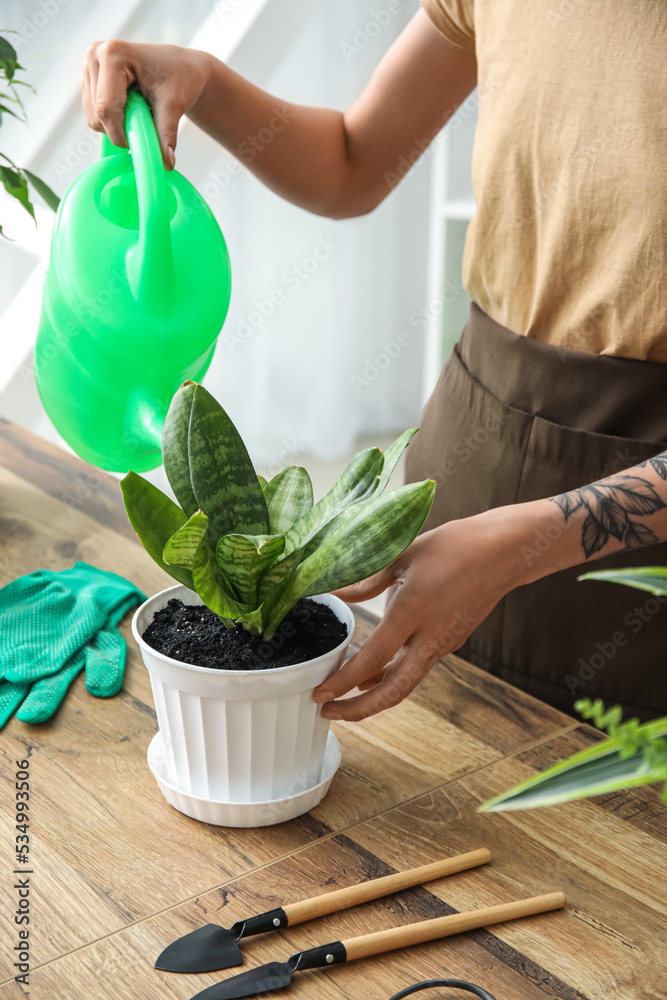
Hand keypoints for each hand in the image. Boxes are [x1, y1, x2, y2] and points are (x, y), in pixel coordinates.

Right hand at [82, 40, 213, 167]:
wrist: (179, 67)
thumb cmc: (179, 78)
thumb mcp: (175, 105)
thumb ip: (166, 133)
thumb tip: (167, 164)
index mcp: (113, 54)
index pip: (105, 107)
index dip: (120, 133)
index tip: (139, 144)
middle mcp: (95, 55)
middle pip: (96, 114)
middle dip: (119, 129)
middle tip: (145, 122)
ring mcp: (89, 66)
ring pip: (92, 117)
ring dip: (116, 125)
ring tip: (139, 111)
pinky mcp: (89, 79)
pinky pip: (94, 114)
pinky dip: (112, 121)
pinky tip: (130, 107)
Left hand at [313, 507, 531, 721]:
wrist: (504, 552)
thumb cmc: (454, 546)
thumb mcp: (403, 556)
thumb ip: (365, 580)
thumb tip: (331, 590)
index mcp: (412, 612)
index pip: (372, 659)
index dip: (342, 681)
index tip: (319, 694)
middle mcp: (430, 637)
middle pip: (393, 692)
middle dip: (358, 710)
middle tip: (328, 712)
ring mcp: (443, 643)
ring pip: (405, 682)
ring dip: (374, 694)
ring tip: (344, 694)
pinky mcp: (450, 640)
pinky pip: (416, 666)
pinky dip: (392, 673)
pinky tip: (374, 669)